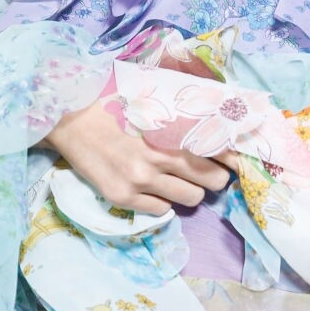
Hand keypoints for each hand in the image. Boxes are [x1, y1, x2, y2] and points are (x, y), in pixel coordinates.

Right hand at [44, 100, 233, 214]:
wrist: (71, 120)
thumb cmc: (114, 104)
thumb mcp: (154, 100)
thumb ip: (184, 113)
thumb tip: (219, 119)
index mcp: (172, 131)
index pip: (221, 151)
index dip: (234, 160)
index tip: (238, 164)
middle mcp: (161, 157)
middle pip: (213, 181)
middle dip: (214, 178)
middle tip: (206, 174)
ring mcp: (142, 180)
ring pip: (191, 199)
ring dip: (190, 192)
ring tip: (179, 183)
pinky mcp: (123, 196)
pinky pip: (161, 210)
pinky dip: (162, 202)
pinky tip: (153, 189)